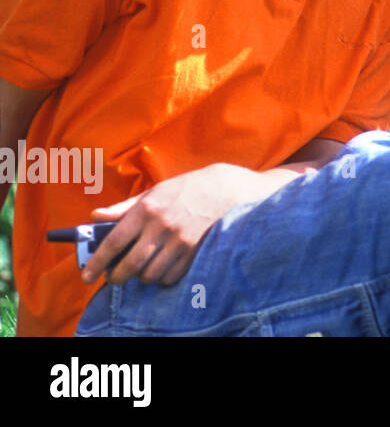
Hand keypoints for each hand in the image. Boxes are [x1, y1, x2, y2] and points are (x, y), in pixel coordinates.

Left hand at [82, 162, 279, 287]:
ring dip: (141, 277)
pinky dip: (162, 278)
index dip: (96, 262)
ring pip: (150, 274)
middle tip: (113, 278)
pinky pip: (171, 276)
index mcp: (146, 209)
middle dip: (117, 277)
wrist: (224, 189)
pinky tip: (160, 268)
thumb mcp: (153, 192)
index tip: (87, 274)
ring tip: (140, 271)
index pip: (114, 241)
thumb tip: (95, 216)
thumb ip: (123, 208)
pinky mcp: (195, 250)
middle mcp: (161, 226)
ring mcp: (180, 240)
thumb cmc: (184, 189)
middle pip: (130, 264)